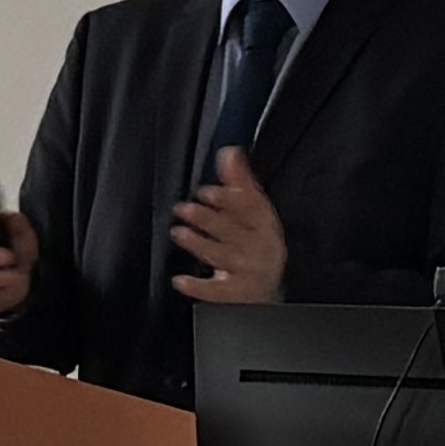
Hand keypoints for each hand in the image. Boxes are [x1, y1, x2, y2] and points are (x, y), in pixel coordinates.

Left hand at [166, 148, 286, 303]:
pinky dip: (198, 287)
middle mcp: (261, 248)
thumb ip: (239, 180)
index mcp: (265, 224)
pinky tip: (180, 281)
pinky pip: (217, 291)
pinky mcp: (237, 294)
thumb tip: (230, 151)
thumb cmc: (256, 244)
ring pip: (223, 257)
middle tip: (183, 209)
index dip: (228, 199)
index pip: (251, 209)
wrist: (265, 291)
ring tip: (179, 233)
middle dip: (207, 219)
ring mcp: (250, 273)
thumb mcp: (252, 212)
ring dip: (199, 244)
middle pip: (234, 231)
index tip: (207, 192)